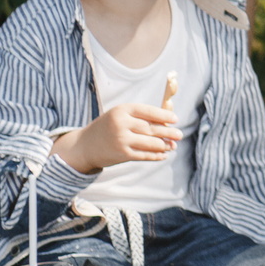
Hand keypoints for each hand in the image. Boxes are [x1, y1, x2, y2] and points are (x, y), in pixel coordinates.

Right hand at [55, 101, 181, 173]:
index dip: (164, 115)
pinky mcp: (122, 154)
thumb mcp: (120, 115)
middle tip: (179, 134)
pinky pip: (144, 155)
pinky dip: (156, 155)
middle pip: (151, 128)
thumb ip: (139, 117)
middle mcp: (122, 124)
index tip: (175, 119)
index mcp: (122, 110)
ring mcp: (122, 140)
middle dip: (167, 132)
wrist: (85, 146)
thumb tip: (166, 123)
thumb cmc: (108, 127)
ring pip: (149, 143)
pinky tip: (164, 155)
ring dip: (164, 145)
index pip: (148, 111)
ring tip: (173, 145)